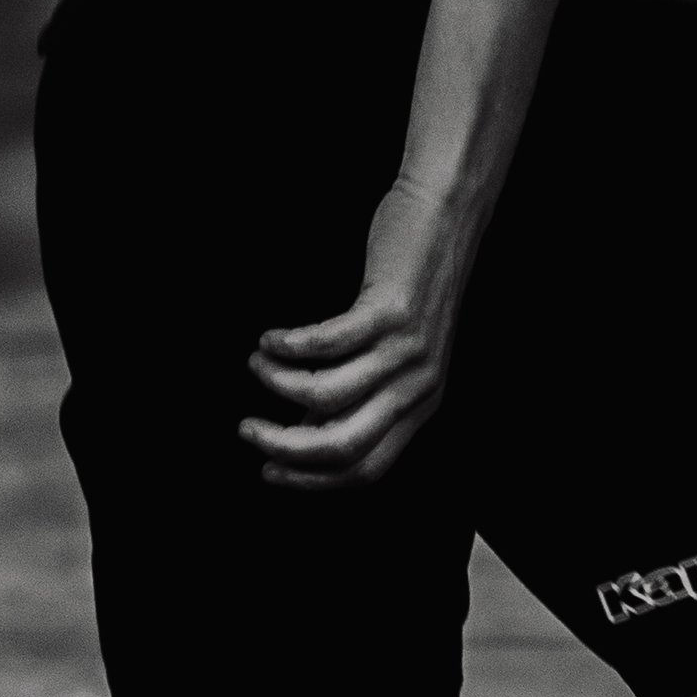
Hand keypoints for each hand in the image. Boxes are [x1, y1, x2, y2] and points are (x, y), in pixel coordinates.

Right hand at [241, 181, 465, 490]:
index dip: (312, 479)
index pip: (365, 471)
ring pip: (328, 395)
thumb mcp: (391, 353)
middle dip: (286, 447)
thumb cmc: (409, 284)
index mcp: (419, 410)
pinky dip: (290, 345)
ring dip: (279, 385)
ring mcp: (406, 352)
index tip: (269, 470)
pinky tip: (268, 337)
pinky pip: (327, 343)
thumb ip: (355, 394)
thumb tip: (302, 429)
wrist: (447, 217)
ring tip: (256, 364)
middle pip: (344, 446)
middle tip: (248, 430)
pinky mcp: (390, 311)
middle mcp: (417, 390)